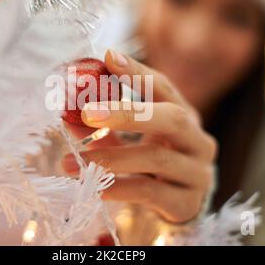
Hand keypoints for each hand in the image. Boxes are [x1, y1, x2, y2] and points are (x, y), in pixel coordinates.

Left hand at [62, 50, 216, 223]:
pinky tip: (95, 188)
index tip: (108, 58)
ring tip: (73, 161)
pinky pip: (149, 192)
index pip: (164, 87)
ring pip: (156, 158)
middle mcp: (198, 141)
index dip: (137, 73)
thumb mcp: (131, 140)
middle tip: (87, 113)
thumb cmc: (152, 165)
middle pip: (172, 118)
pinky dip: (118, 188)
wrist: (178, 207)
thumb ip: (104, 128)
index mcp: (185, 116)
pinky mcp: (187, 203)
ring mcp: (197, 173)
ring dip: (111, 157)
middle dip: (127, 114)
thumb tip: (66, 114)